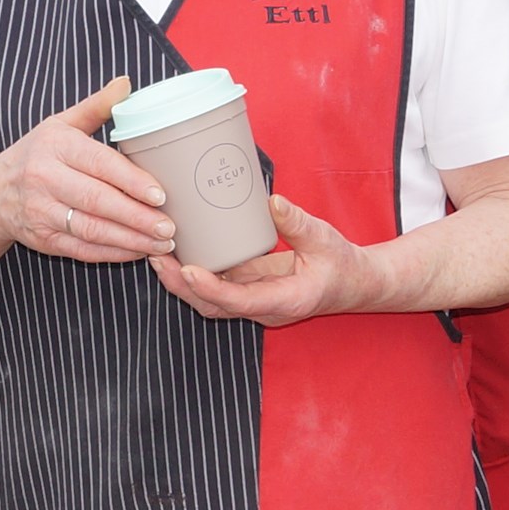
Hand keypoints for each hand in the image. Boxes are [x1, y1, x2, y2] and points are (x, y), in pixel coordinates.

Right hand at [0, 78, 175, 263]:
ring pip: (92, 230)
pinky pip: (83, 250)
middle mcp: (45, 179)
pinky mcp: (44, 240)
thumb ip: (95, 107)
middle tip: (169, 226)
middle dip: (137, 216)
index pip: (99, 164)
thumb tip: (126, 84)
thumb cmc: (36, 155)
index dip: (131, 181)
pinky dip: (114, 253)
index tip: (160, 194)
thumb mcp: (60, 125)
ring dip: (131, 239)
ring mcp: (42, 212)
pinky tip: (139, 251)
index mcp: (55, 146)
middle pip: (98, 201)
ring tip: (162, 242)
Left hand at [153, 194, 375, 325]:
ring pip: (208, 301)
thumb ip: (298, 224)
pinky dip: (192, 273)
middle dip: (180, 286)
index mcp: (285, 300)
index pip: (241, 301)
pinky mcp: (247, 289)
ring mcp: (252, 302)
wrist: (353, 284)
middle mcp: (263, 308)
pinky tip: (176, 250)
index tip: (187, 270)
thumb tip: (272, 201)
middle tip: (156, 256)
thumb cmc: (341, 264)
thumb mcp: (325, 239)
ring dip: (180, 281)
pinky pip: (214, 287)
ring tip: (156, 252)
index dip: (211, 289)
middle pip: (212, 307)